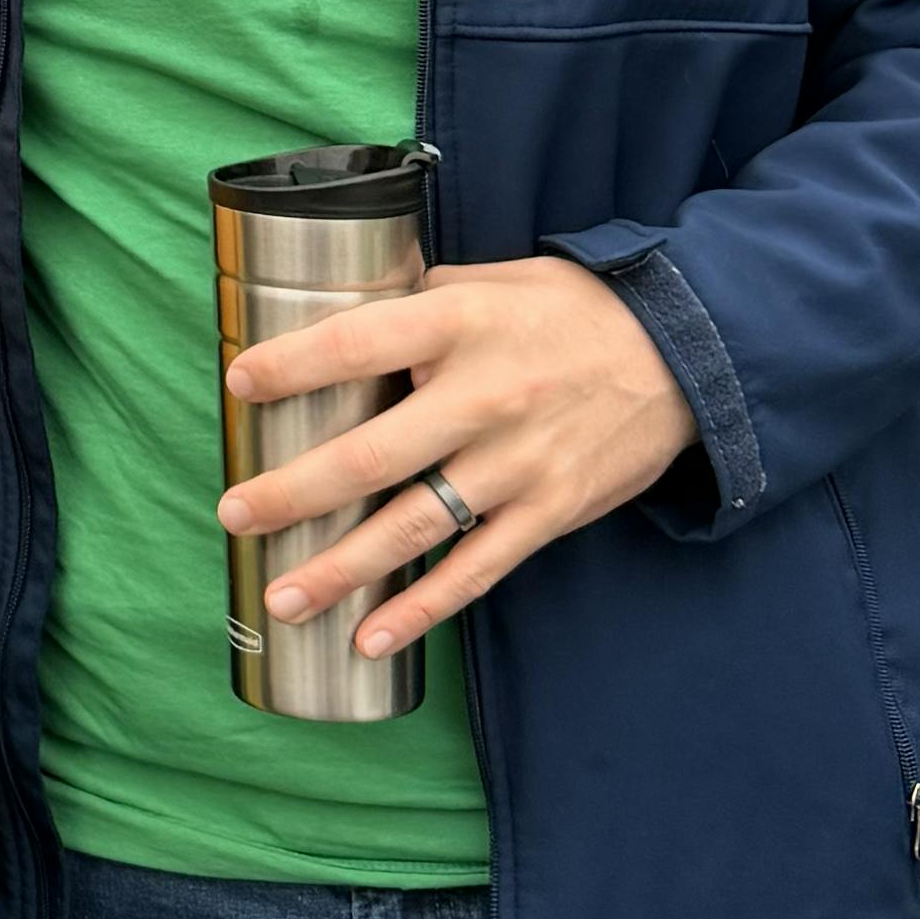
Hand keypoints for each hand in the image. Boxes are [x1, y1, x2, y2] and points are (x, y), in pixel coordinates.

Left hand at [214, 255, 696, 661]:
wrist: (685, 354)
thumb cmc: (569, 312)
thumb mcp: (491, 282)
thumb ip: (419, 300)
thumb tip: (340, 316)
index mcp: (460, 324)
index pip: (357, 344)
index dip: (292, 365)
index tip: (239, 384)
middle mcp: (484, 397)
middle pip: (372, 453)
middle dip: (294, 491)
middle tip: (234, 513)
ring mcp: (518, 464)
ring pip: (415, 526)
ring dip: (341, 567)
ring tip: (281, 597)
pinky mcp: (549, 513)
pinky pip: (476, 569)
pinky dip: (422, 609)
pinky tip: (371, 636)